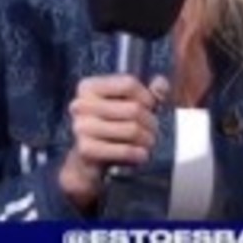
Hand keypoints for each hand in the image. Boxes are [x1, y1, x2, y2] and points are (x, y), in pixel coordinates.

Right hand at [58, 74, 168, 209]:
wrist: (88, 159)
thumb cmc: (110, 126)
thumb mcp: (127, 104)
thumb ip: (147, 92)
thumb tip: (161, 83)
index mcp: (89, 87)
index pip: (128, 84)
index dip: (147, 96)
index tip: (150, 107)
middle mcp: (81, 104)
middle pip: (134, 108)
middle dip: (151, 121)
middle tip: (153, 129)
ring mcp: (82, 127)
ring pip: (132, 130)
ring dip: (147, 139)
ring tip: (149, 141)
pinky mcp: (86, 149)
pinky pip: (124, 150)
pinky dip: (138, 154)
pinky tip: (141, 154)